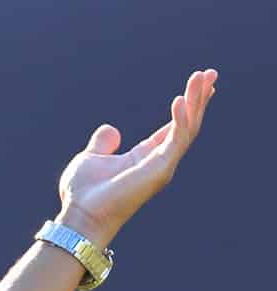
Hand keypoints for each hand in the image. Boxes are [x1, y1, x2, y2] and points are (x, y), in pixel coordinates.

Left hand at [55, 68, 217, 245]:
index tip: (199, 83)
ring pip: (188, 128)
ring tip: (203, 77)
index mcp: (144, 155)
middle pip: (187, 124)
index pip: (174, 126)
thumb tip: (111, 129)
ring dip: (196, 102)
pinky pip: (176, 140)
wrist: (80, 217)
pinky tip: (179, 100)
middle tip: (211, 73)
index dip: (187, 105)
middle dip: (199, 98)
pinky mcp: (160, 170)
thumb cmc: (83, 194)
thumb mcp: (91, 159)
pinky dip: (179, 119)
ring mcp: (162, 166)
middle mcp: (158, 160)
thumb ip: (103, 143)